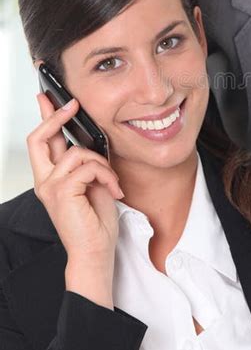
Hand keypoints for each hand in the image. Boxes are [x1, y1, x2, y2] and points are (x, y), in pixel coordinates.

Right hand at [28, 93, 122, 264]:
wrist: (95, 252)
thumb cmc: (95, 222)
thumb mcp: (93, 183)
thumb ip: (85, 163)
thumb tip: (88, 142)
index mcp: (51, 178)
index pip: (41, 141)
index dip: (45, 117)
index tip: (49, 97)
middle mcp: (45, 181)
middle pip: (38, 138)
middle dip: (55, 116)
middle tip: (72, 105)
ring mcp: (50, 187)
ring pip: (76, 152)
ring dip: (102, 164)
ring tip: (112, 182)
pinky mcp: (61, 192)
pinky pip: (88, 167)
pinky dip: (106, 175)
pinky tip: (113, 189)